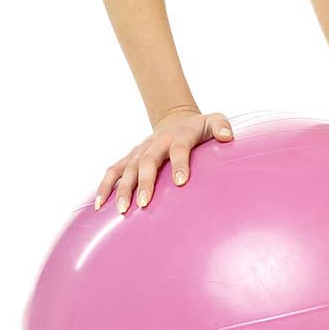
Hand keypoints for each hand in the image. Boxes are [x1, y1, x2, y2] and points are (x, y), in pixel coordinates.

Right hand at [94, 107, 234, 213]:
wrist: (175, 119)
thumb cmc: (199, 128)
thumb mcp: (213, 121)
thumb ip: (221, 126)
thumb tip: (228, 137)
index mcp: (179, 136)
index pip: (180, 149)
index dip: (180, 163)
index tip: (180, 181)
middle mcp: (156, 143)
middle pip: (148, 161)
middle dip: (145, 182)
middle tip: (144, 203)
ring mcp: (140, 151)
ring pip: (127, 168)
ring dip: (122, 188)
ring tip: (121, 210)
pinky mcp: (130, 158)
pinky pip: (113, 171)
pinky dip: (104, 186)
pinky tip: (100, 206)